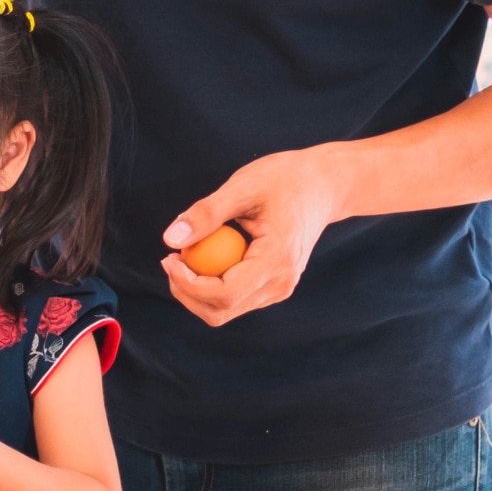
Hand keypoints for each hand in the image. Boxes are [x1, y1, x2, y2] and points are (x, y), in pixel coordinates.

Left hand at [161, 145, 356, 325]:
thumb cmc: (284, 180)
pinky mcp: (274, 286)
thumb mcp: (242, 188)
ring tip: (187, 254)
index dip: (188, 283)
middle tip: (170, 258)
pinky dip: (212, 285)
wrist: (322, 186)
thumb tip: (170, 238)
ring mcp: (280, 288)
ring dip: (196, 291)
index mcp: (277, 260)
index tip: (169, 256)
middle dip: (186, 292)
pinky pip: (235, 298)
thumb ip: (206, 213)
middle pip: (221, 311)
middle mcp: (281, 283)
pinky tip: (206, 256)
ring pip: (225, 310)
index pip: (223, 294)